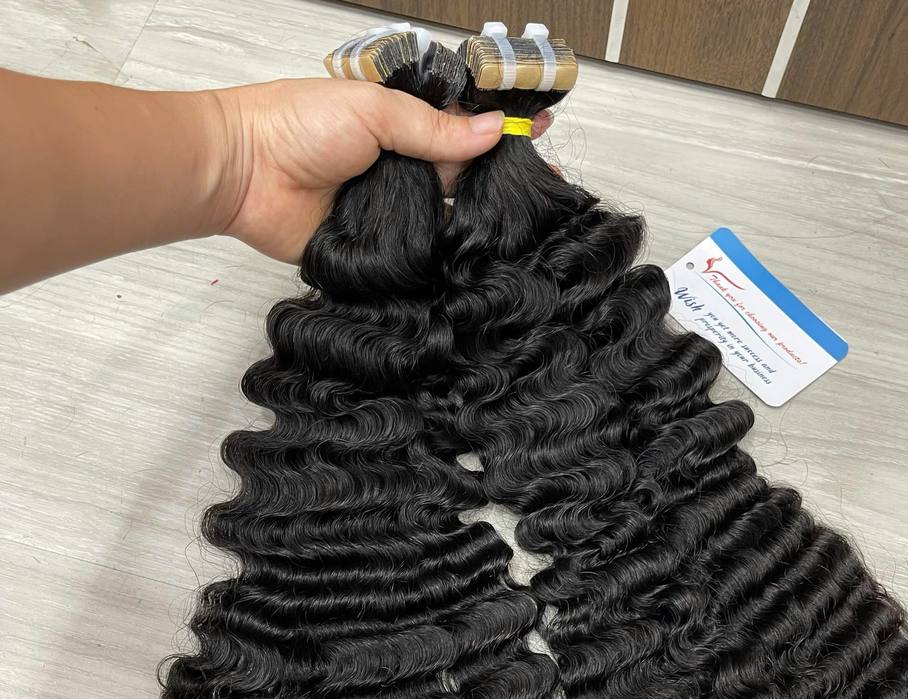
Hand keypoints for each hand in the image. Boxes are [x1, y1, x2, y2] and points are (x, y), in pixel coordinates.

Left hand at [211, 78, 551, 262]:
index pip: (460, 122)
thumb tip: (490, 131)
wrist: (243, 175)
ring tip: (517, 223)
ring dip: (474, 217)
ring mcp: (389, 205)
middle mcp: (398, 162)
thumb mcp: (373, 110)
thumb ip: (433, 128)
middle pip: (459, 170)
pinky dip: (441, 252)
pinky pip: (417, 249)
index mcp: (399, 119)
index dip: (498, 127)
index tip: (537, 130)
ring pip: (443, 213)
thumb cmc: (295, 125)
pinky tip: (473, 255)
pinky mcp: (376, 242)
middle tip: (541, 186)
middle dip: (497, 175)